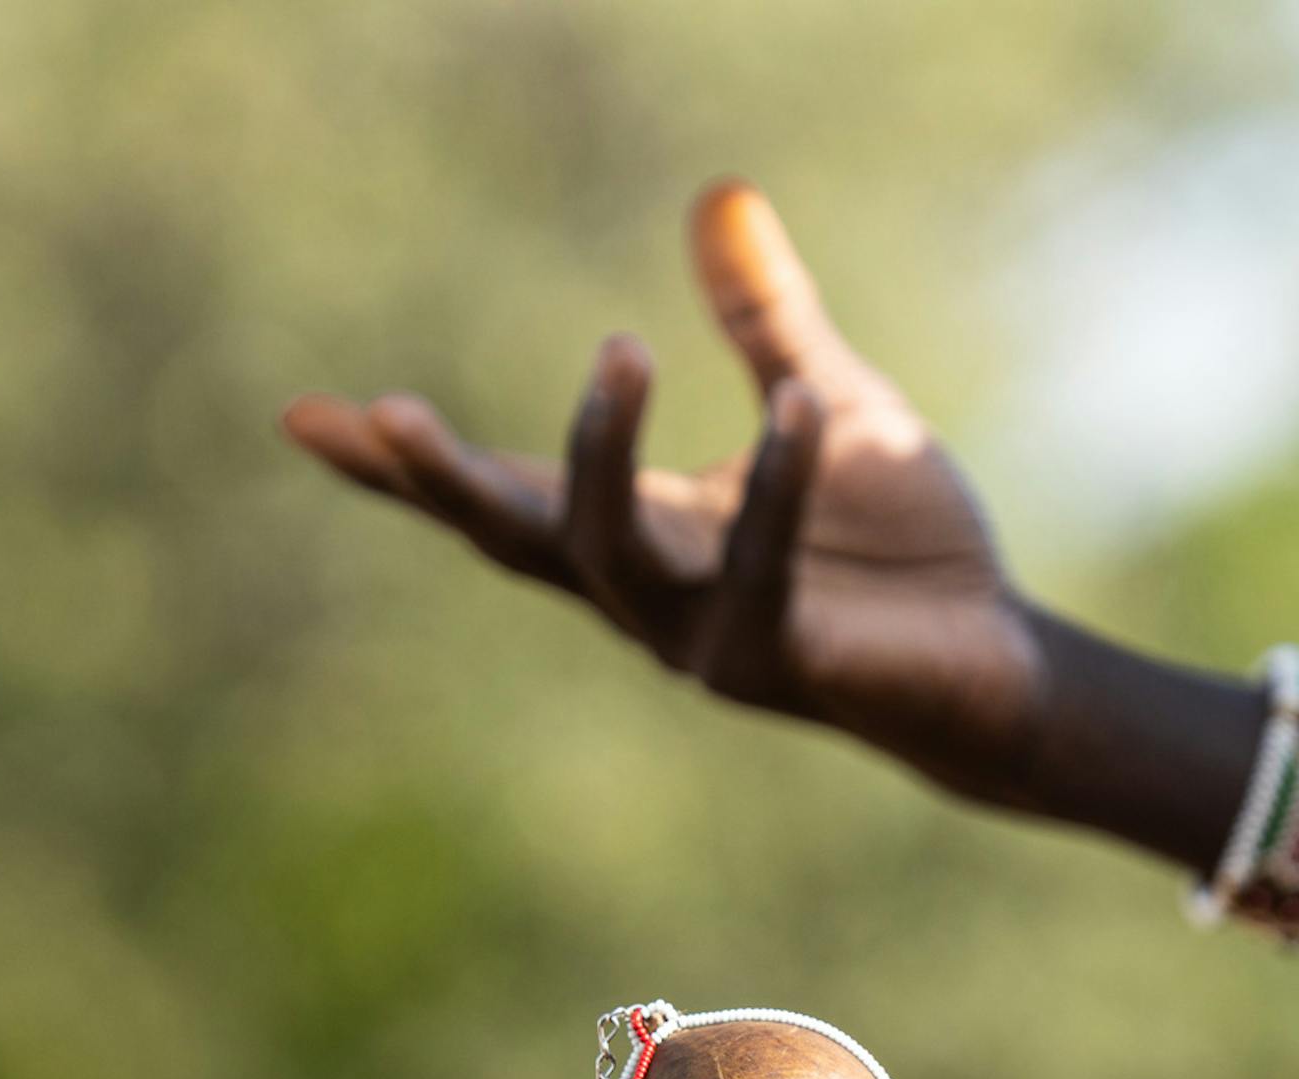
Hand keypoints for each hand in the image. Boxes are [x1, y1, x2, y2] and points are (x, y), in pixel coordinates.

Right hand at [282, 180, 1048, 803]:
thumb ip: (764, 322)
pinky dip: (772, 488)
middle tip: (380, 414)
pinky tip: (799, 408)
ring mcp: (701, 639)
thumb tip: (718, 194)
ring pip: (607, 559)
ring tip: (620, 345)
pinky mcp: (776, 663)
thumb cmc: (897, 546)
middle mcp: (648, 592)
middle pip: (512, 539)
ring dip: (596, 458)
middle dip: (439, 483)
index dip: (407, 465)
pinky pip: (754, 573)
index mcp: (644, 530)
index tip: (307, 416)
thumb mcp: (822, 403)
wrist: (992, 656)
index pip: (508, 491)